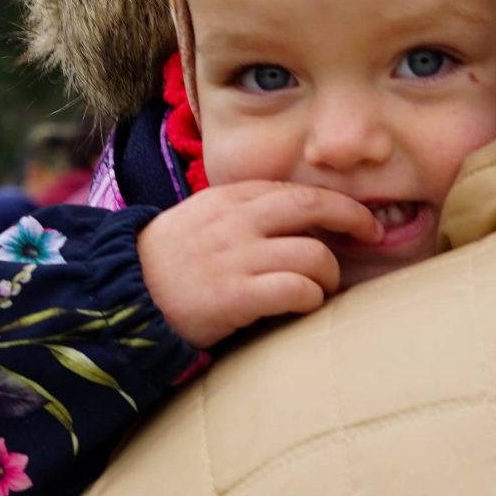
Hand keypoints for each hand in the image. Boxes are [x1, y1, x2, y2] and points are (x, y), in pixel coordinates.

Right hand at [139, 183, 382, 349]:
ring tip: (320, 289)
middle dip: (353, 218)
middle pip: (314, 206)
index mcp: (230, 197)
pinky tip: (303, 305)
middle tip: (373, 234)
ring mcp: (238, 257)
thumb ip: (244, 213)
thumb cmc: (167, 262)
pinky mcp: (236, 295)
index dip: (335, 202)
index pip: (296, 189)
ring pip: (315, 255)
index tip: (358, 216)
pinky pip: (296, 290)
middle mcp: (238, 221)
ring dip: (328, 275)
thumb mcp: (202, 219)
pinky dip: (310, 298)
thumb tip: (297, 221)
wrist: (122, 296)